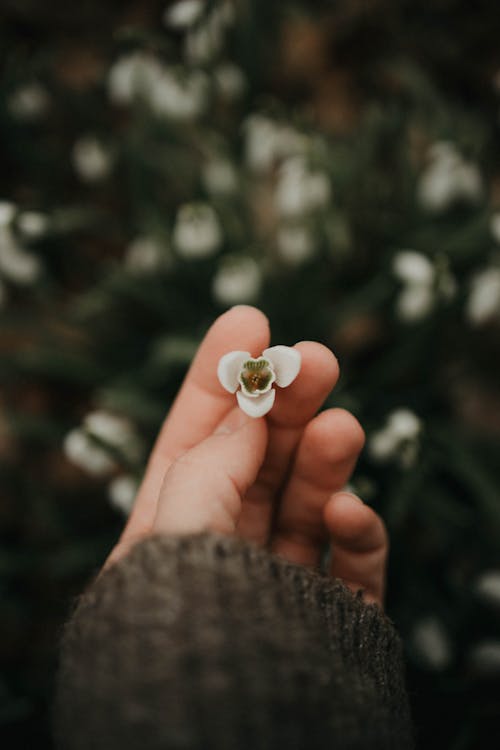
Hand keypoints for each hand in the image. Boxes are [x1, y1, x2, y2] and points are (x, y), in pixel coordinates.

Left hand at [104, 306, 387, 605]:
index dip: (218, 380)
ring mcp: (278, 584)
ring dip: (325, 458)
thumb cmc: (182, 638)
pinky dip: (358, 531)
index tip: (248, 322)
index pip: (191, 441)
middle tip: (314, 359)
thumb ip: (207, 471)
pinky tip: (346, 511)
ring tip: (340, 427)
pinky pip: (352, 564)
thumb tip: (247, 416)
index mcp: (167, 536)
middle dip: (286, 407)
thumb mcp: (174, 540)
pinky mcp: (330, 617)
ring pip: (309, 503)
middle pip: (259, 462)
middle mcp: (223, 553)